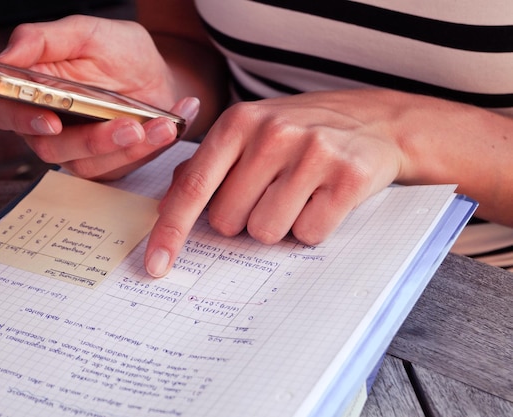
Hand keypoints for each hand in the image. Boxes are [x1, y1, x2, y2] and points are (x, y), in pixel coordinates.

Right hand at [0, 15, 198, 179]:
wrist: (160, 78)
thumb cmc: (120, 54)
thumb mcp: (87, 33)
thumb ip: (43, 39)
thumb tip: (7, 56)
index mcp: (33, 91)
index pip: (6, 112)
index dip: (22, 120)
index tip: (51, 121)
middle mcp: (48, 125)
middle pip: (49, 147)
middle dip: (92, 140)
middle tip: (129, 126)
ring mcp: (77, 150)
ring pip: (88, 162)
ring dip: (127, 146)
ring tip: (161, 125)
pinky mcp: (104, 166)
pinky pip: (118, 166)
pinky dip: (147, 148)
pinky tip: (166, 127)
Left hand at [144, 89, 409, 276]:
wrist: (377, 121)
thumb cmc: (302, 132)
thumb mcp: (251, 133)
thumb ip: (207, 165)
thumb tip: (170, 203)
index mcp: (238, 122)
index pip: (194, 188)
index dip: (171, 231)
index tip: (156, 265)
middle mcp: (272, 133)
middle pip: (229, 221)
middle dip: (245, 219)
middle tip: (271, 192)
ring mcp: (313, 153)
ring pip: (267, 232)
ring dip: (280, 224)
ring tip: (300, 194)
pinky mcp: (349, 176)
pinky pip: (309, 234)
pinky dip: (312, 227)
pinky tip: (324, 199)